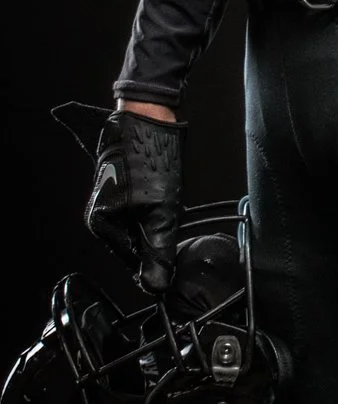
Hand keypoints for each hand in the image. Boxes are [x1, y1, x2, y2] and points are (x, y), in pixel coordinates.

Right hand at [85, 108, 184, 293]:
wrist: (148, 119)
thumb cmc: (150, 160)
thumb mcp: (160, 213)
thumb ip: (158, 251)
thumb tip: (156, 284)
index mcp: (101, 224)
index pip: (131, 259)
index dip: (155, 261)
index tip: (173, 258)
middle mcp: (98, 214)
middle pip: (134, 243)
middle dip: (155, 238)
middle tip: (172, 219)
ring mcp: (108, 200)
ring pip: (138, 226)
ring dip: (155, 223)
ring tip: (167, 202)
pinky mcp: (120, 188)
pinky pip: (138, 211)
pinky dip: (153, 209)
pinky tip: (164, 194)